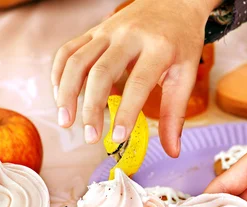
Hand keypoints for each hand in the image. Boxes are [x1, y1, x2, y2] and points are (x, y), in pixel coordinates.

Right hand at [51, 0, 218, 155]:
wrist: (173, 2)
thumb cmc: (181, 42)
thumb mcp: (186, 75)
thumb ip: (175, 114)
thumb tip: (172, 151)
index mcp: (158, 48)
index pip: (138, 83)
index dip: (126, 112)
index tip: (118, 138)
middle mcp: (129, 36)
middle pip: (101, 72)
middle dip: (92, 108)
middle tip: (91, 137)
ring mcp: (107, 30)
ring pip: (78, 60)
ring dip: (68, 93)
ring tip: (66, 121)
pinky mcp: (94, 30)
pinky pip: (69, 50)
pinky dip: (60, 73)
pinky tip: (61, 96)